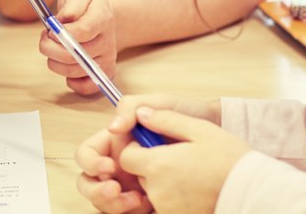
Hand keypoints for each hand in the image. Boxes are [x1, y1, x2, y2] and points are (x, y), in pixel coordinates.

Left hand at [41, 0, 117, 95]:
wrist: (102, 16)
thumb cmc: (86, 4)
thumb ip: (71, 4)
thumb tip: (62, 21)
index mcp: (103, 18)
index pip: (84, 31)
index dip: (62, 33)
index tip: (50, 29)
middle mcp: (108, 42)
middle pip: (76, 55)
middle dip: (51, 48)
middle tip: (45, 38)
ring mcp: (107, 60)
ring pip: (75, 71)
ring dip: (54, 62)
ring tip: (52, 47)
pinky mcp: (104, 74)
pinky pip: (87, 88)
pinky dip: (72, 81)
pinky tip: (65, 66)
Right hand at [75, 94, 220, 212]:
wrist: (217, 136)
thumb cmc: (186, 115)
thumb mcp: (160, 102)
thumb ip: (132, 107)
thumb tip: (112, 127)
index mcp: (115, 143)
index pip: (87, 154)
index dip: (91, 162)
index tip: (109, 166)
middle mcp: (118, 166)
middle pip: (89, 182)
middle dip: (97, 190)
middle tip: (115, 190)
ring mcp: (130, 185)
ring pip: (105, 202)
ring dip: (114, 204)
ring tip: (138, 200)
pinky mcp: (145, 200)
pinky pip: (127, 212)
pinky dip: (132, 212)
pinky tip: (148, 205)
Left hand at [116, 106, 248, 213]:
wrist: (254, 193)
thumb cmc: (230, 160)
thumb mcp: (200, 130)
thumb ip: (167, 120)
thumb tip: (142, 114)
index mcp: (158, 165)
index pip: (126, 157)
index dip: (138, 149)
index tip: (155, 146)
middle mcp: (158, 191)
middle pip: (140, 175)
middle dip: (153, 165)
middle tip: (180, 159)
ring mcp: (167, 209)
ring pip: (154, 191)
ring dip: (165, 182)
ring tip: (191, 174)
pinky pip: (167, 205)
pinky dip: (175, 198)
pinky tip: (195, 189)